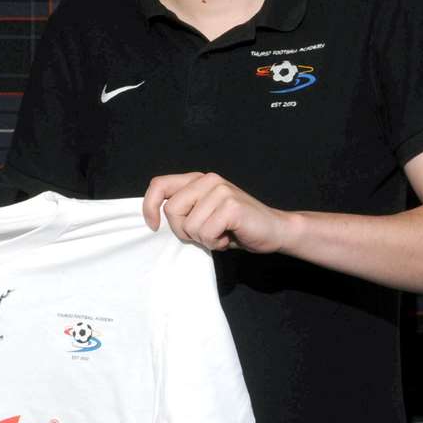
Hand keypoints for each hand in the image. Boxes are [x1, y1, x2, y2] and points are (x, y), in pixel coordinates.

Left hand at [142, 172, 290, 253]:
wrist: (274, 230)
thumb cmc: (235, 227)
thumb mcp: (203, 214)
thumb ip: (184, 209)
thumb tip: (153, 218)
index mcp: (197, 179)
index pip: (158, 185)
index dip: (149, 206)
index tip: (153, 226)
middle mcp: (208, 180)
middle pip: (171, 210)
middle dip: (183, 231)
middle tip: (204, 234)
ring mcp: (220, 190)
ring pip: (189, 225)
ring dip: (203, 239)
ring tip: (220, 234)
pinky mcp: (231, 206)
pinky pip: (206, 233)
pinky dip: (215, 243)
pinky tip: (227, 238)